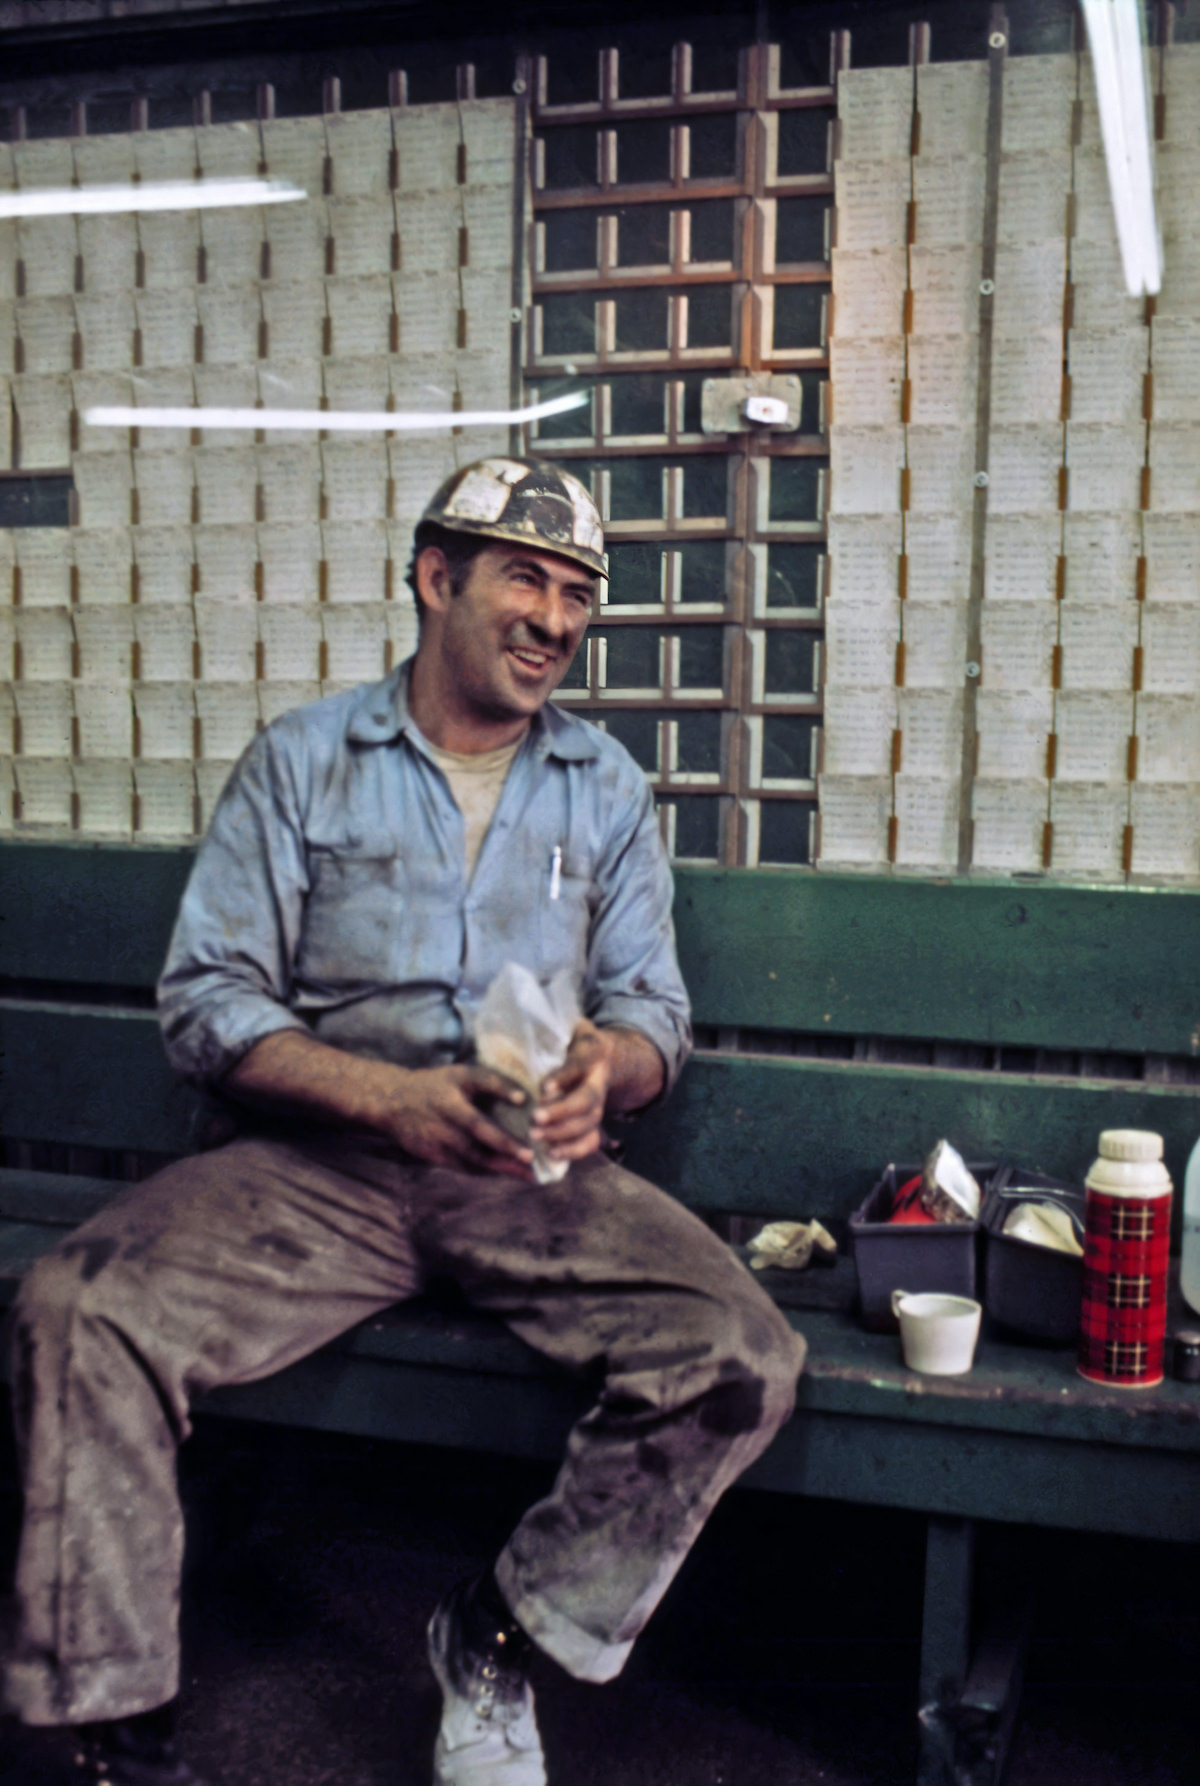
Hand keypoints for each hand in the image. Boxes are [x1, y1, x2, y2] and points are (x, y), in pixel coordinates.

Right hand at [375, 1064, 534, 1175]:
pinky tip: (505, 1173)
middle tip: (531, 1157)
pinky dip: (485, 1171)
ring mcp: (436, 1137)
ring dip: (500, 1166)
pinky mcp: (432, 1155)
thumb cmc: (436, 1086)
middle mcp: (444, 1114)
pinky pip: (463, 1166)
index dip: (501, 1089)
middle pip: (477, 1130)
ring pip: (472, 1156)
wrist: (393, 1102)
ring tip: (527, 1174)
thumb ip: (489, 1083)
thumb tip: (525, 1098)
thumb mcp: (459, 1074)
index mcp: (453, 1087)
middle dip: (505, 1145)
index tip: (523, 1099)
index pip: (480, 1083)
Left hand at [531, 1019, 612, 1164]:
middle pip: (587, 1101)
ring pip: (589, 1123)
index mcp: (592, 1053)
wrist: (606, 1056)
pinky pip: (591, 1141)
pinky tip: (553, 1154)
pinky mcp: (595, 1121)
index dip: (563, 1077)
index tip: (543, 1087)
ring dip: (563, 1134)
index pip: (579, 1065)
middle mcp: (600, 1080)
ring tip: (536, 1137)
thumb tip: (524, 1016)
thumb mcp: (569, 1025)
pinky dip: (574, 1151)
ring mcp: (600, 1103)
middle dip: (561, 1113)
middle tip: (534, 1119)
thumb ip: (552, 1025)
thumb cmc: (574, 1040)